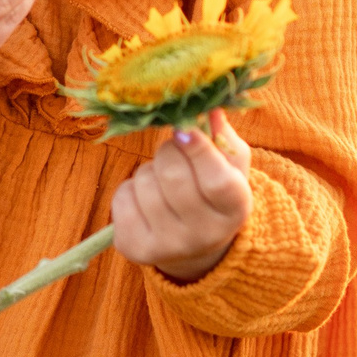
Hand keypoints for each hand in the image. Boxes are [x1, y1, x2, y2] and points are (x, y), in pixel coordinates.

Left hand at [112, 113, 252, 282]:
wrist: (193, 248)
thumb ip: (221, 137)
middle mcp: (203, 235)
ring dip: (150, 170)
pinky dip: (130, 188)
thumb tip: (207, 108)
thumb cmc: (213, 195)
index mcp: (234, 212)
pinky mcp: (134, 248)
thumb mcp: (230, 167)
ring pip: (144, 182)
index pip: (217, 180)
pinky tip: (146, 199)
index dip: (198, 149)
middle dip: (169, 151)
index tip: (184, 129)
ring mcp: (166, 246)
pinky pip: (122, 197)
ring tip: (163, 182)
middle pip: (173, 175)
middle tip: (175, 151)